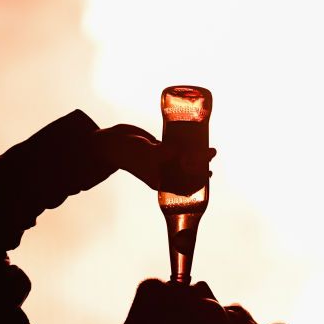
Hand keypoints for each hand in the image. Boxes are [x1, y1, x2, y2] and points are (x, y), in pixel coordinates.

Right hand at [92, 124, 214, 192]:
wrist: (111, 142)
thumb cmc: (127, 152)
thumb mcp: (147, 154)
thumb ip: (165, 153)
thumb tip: (183, 151)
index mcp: (160, 181)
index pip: (184, 185)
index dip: (198, 180)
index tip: (209, 172)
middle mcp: (162, 172)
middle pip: (186, 170)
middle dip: (200, 163)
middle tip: (212, 152)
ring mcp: (161, 160)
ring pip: (183, 158)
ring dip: (195, 153)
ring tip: (208, 147)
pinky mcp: (158, 148)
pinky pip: (175, 147)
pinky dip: (185, 144)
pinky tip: (194, 139)